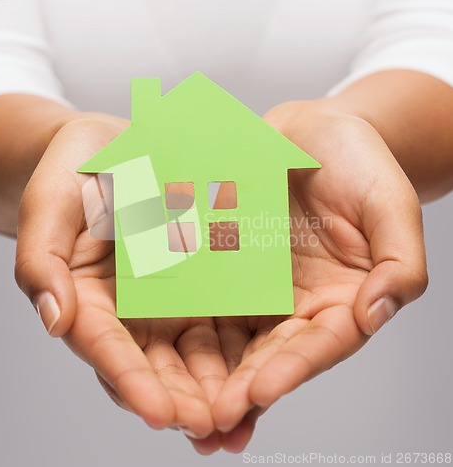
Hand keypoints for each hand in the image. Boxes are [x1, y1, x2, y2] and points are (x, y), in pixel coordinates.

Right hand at [14, 117, 232, 439]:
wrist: (114, 147)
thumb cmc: (73, 173)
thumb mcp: (49, 205)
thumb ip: (42, 261)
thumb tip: (54, 320)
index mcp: (89, 300)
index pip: (106, 349)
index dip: (130, 381)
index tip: (159, 413)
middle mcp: (130, 309)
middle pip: (155, 363)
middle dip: (182, 398)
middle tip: (211, 425)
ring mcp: (169, 295)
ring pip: (194, 350)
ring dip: (217, 384)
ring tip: (245, 410)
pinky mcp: (202, 278)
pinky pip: (223, 311)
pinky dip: (241, 340)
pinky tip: (265, 358)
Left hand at [208, 99, 427, 448]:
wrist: (314, 132)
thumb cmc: (360, 165)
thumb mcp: (390, 207)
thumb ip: (398, 265)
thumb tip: (374, 315)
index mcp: (339, 301)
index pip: (317, 346)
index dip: (291, 371)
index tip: (260, 392)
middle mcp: (293, 303)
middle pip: (266, 354)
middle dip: (237, 388)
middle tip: (206, 417)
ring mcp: (253, 284)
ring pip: (226, 335)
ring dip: (202, 371)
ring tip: (173, 401)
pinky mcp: (223, 261)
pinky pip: (199, 290)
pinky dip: (179, 315)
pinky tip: (152, 339)